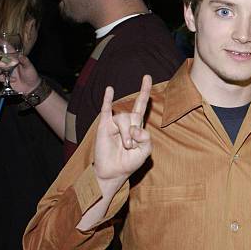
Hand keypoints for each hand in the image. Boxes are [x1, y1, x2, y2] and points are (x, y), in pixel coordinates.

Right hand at [0, 54, 40, 92]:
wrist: (31, 87)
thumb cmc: (32, 76)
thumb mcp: (30, 67)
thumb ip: (25, 61)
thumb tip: (20, 55)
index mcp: (16, 59)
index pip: (8, 51)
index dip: (2, 46)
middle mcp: (9, 64)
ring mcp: (7, 71)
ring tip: (0, 71)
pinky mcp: (5, 78)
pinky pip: (0, 77)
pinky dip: (3, 78)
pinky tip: (12, 80)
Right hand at [94, 75, 152, 198]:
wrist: (113, 172)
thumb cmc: (129, 162)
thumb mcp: (145, 151)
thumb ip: (146, 139)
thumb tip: (135, 128)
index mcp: (137, 126)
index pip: (142, 105)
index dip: (144, 91)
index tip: (146, 76)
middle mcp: (126, 122)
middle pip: (135, 116)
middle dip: (134, 132)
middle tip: (130, 146)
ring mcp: (114, 123)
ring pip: (124, 119)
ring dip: (126, 135)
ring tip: (124, 146)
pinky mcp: (104, 126)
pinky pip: (106, 110)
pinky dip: (107, 99)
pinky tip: (109, 89)